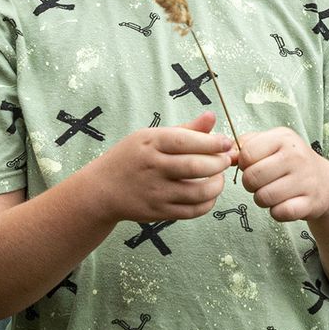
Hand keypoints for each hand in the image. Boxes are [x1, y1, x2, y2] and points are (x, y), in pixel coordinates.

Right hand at [94, 111, 233, 222]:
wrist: (102, 189)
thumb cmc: (132, 157)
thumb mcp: (151, 136)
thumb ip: (185, 129)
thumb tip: (212, 116)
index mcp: (151, 143)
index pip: (187, 141)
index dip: (213, 142)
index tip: (227, 143)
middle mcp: (153, 167)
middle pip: (196, 167)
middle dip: (219, 163)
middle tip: (226, 160)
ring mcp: (155, 192)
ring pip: (198, 192)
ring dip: (217, 185)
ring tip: (218, 177)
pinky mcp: (158, 213)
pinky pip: (192, 211)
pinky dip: (208, 203)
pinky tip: (209, 194)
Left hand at [237, 126, 328, 222]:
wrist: (325, 182)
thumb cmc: (290, 161)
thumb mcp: (272, 142)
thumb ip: (246, 144)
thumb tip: (227, 156)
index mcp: (284, 138)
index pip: (247, 153)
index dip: (244, 164)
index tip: (253, 165)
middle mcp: (296, 156)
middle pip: (252, 177)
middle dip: (250, 184)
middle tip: (261, 182)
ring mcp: (305, 180)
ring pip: (263, 197)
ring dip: (262, 199)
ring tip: (272, 192)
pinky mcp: (310, 202)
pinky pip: (279, 213)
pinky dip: (276, 212)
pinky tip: (284, 204)